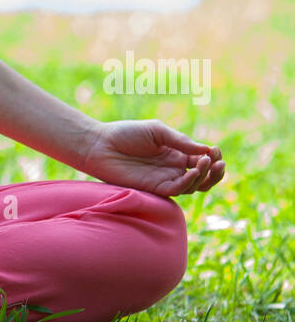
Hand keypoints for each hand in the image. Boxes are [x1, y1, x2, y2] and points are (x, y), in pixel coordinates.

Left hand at [78, 120, 225, 196]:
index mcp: (176, 153)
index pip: (202, 159)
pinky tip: (192, 172)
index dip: (213, 157)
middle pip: (203, 177)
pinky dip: (188, 183)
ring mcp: (165, 179)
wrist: (101, 145)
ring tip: (204, 163)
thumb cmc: (126, 133)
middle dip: (215, 172)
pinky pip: (177, 190)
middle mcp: (173, 168)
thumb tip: (206, 150)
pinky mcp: (155, 189)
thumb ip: (181, 141)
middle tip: (220, 163)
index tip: (216, 150)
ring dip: (203, 177)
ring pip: (193, 186)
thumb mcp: (157, 131)